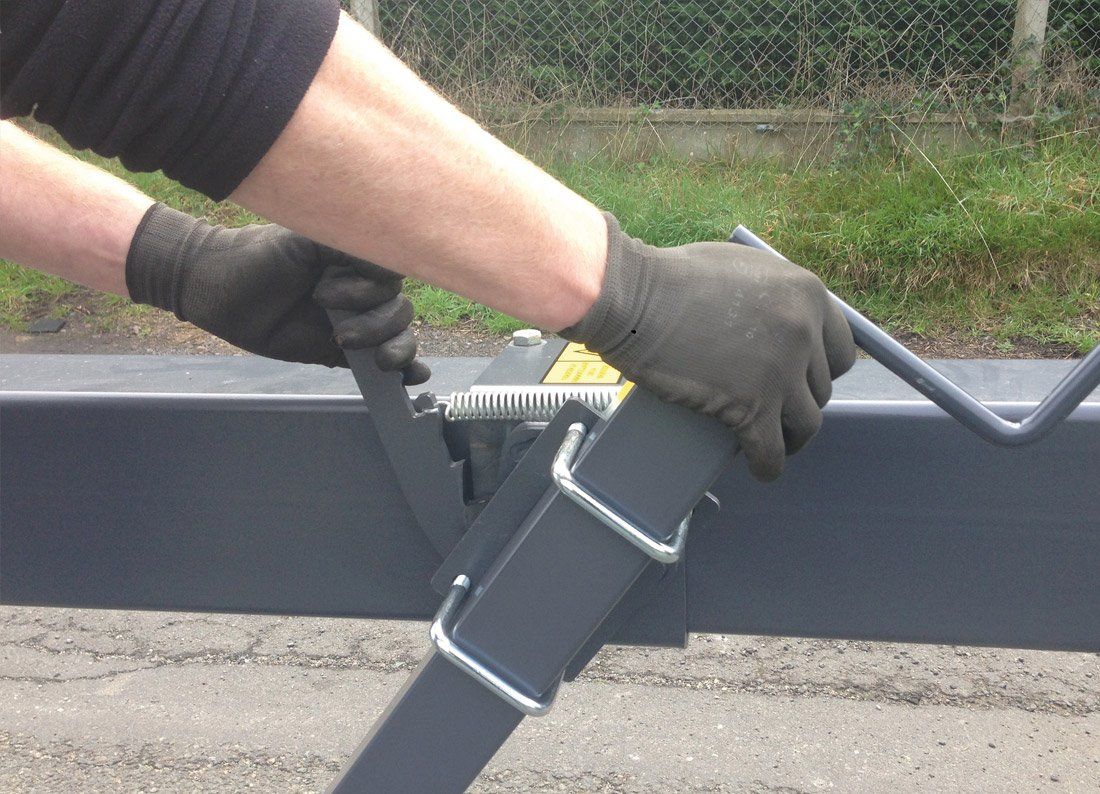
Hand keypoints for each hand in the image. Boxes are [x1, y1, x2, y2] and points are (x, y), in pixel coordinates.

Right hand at [125, 203, 428, 383]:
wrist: (217, 294)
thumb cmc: (263, 319)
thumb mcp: (320, 349)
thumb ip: (366, 359)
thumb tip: (416, 375)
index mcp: (359, 311)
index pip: (400, 329)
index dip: (403, 350)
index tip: (384, 365)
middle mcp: (360, 285)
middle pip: (402, 309)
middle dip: (380, 332)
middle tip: (342, 336)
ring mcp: (349, 262)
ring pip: (393, 284)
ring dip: (365, 303)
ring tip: (323, 302)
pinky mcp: (334, 239)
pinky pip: (371, 252)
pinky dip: (361, 273)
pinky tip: (328, 285)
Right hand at [563, 214, 854, 480]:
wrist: (634, 298)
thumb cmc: (672, 279)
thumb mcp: (743, 268)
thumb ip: (774, 294)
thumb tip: (785, 323)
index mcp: (807, 293)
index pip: (841, 348)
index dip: (821, 369)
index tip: (803, 381)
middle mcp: (803, 332)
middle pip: (822, 387)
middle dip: (800, 401)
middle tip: (775, 408)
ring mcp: (780, 372)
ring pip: (805, 424)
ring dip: (790, 437)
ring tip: (771, 441)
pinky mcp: (751, 406)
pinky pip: (772, 451)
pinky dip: (768, 465)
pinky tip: (760, 469)